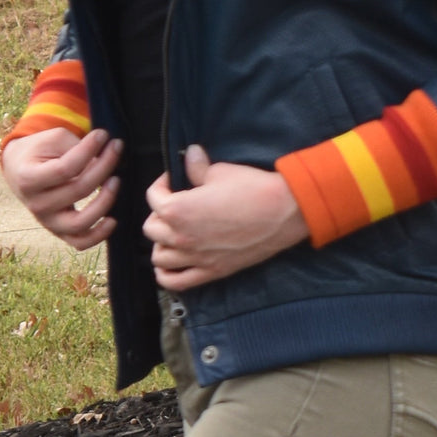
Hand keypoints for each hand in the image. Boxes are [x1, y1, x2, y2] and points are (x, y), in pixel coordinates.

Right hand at [0, 128, 122, 250]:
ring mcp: (47, 221)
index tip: (103, 135)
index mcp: (28, 179)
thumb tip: (107, 159)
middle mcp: (36, 205)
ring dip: (105, 201)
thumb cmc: (39, 151)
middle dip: (103, 167)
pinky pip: (80, 242)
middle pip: (78, 190)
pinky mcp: (59, 231)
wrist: (20, 169)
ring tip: (116, 181)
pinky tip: (113, 220)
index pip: (65, 168)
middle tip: (116, 149)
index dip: (88, 151)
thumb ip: (78, 148)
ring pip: (80, 222)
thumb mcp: (53, 140)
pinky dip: (98, 236)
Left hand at [143, 144, 309, 290]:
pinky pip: (176, 282)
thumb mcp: (220, 172)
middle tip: (176, 206)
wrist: (284, 212)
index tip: (174, 180)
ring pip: (159, 257)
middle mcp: (181, 237)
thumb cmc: (253, 189)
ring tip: (174, 233)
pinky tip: (172, 263)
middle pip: (151, 228)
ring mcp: (196, 258)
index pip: (153, 197)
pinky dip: (167, 275)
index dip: (162, 184)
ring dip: (161, 244)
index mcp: (178, 210)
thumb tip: (189, 154)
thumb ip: (197, 167)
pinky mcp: (212, 271)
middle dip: (159, 214)